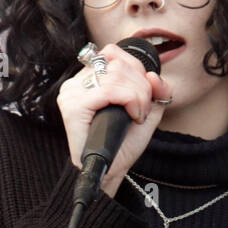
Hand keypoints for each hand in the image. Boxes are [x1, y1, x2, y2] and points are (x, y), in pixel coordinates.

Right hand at [56, 43, 172, 194]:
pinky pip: (111, 90)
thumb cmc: (121, 145)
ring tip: (137, 116)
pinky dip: (131, 101)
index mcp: (87, 80)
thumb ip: (155, 91)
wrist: (109, 174)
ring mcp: (72, 93)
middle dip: (142, 86)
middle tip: (142, 111)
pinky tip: (133, 116)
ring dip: (139, 95)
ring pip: (117, 74)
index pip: (113, 53)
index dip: (136, 68)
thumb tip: (155, 76)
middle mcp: (76, 83)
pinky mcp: (74, 106)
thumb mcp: (145, 111)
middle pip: (118, 62)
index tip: (144, 94)